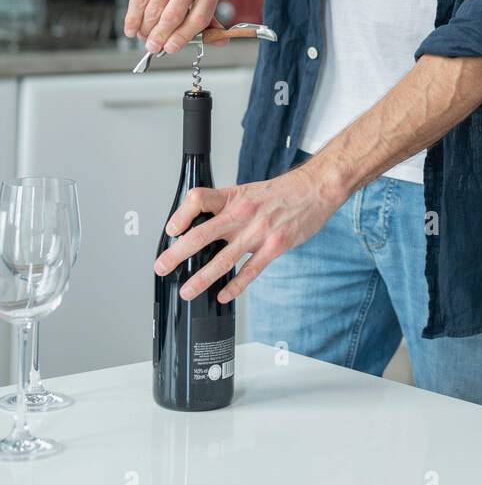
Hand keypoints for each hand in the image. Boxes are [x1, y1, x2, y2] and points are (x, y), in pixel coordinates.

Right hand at [125, 0, 225, 53]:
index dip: (183, 37)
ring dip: (145, 28)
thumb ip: (208, 12)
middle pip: (175, 16)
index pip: (200, 18)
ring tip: (141, 36)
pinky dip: (133, 16)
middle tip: (152, 47)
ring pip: (155, 8)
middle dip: (160, 37)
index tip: (171, 48)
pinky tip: (130, 27)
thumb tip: (219, 40)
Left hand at [154, 160, 346, 302]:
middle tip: (162, 267)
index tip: (171, 230)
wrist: (315, 189)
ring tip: (187, 291)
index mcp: (233, 197)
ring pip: (222, 259)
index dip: (180, 215)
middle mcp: (242, 214)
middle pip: (201, 234)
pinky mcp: (274, 247)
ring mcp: (258, 232)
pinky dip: (234, 287)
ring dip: (200, 278)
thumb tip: (205, 225)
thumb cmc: (282, 192)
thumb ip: (228, 208)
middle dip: (177, 254)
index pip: (198, 199)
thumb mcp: (249, 191)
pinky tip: (223, 296)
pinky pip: (250, 271)